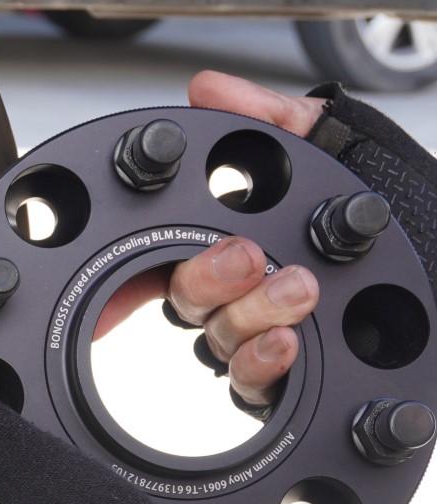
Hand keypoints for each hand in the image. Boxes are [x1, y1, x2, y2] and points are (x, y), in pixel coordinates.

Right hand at [97, 72, 326, 406]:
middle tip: (246, 255)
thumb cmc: (405, 205)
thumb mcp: (336, 144)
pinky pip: (254, 385)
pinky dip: (261, 365)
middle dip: (210, 276)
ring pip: (221, 340)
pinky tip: (286, 342)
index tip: (126, 265)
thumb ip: (272, 119)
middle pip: (187, 297)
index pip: (163, 253)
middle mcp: (243, 292)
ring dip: (248, 316)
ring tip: (296, 289)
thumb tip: (210, 91)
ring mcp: (267, 334)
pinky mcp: (298, 375)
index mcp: (236, 238)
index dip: (129, 268)